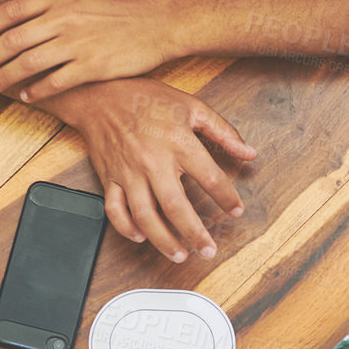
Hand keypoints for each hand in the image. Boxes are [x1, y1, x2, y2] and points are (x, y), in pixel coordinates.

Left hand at [0, 0, 178, 102]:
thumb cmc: (122, 7)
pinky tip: (26, 96)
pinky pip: (55, 82)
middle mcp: (64, 17)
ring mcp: (77, 42)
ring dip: (5, 76)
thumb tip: (24, 13)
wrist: (159, 21)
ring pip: (28, 63)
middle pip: (13, 40)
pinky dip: (36, 90)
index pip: (10, 12)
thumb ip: (54, 2)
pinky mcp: (92, 66)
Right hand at [43, 78, 255, 260]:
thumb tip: (249, 153)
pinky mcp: (110, 178)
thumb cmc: (146, 98)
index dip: (227, 198)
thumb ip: (222, 131)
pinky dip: (126, 228)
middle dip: (194, 233)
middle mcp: (153, 161)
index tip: (236, 211)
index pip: (209, 178)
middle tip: (208, 250)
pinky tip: (141, 236)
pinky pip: (115, 210)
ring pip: (145, 216)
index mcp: (178, 142)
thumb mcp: (191, 106)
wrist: (100, 94)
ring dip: (163, 240)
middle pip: (175, 207)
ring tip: (179, 254)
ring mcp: (129, 172)